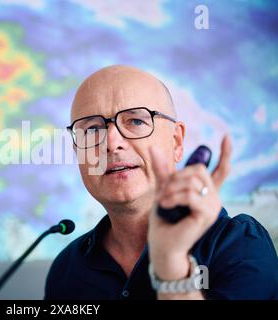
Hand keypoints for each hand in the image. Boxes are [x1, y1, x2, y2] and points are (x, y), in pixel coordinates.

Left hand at [148, 135, 231, 280]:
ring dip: (171, 189)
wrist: (162, 243)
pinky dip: (173, 197)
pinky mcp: (207, 214)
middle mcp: (213, 197)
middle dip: (176, 177)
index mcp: (205, 191)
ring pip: (193, 182)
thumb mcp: (163, 190)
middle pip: (198, 170)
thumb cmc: (163, 219)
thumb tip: (153, 148)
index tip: (227, 137)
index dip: (225, 153)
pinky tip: (165, 204)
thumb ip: (163, 172)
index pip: (221, 169)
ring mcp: (212, 205)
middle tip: (164, 192)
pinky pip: (190, 195)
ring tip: (163, 200)